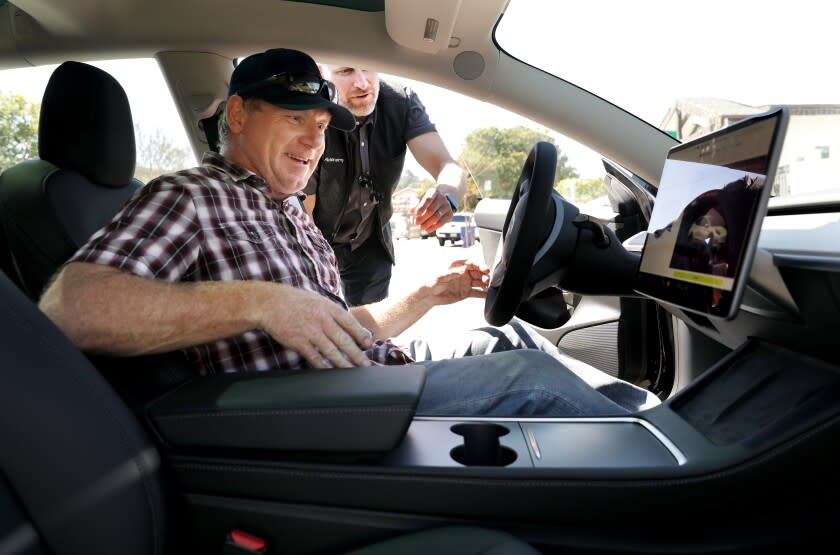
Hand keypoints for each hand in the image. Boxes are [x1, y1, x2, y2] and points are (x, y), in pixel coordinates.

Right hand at [258, 285, 372, 367]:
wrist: (269, 303)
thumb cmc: (294, 301)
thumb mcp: (317, 300)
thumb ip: (331, 312)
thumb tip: (347, 324)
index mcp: (328, 308)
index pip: (350, 323)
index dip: (361, 335)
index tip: (368, 344)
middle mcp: (322, 320)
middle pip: (344, 340)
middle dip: (357, 354)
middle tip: (366, 364)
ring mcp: (311, 332)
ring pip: (332, 351)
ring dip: (344, 363)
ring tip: (353, 371)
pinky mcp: (299, 342)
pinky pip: (315, 357)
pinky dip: (324, 366)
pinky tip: (332, 372)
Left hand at [412, 188, 452, 233]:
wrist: (440, 203)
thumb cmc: (427, 201)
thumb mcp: (420, 199)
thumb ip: (415, 204)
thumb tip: (411, 210)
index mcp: (434, 192)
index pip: (428, 199)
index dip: (422, 206)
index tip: (416, 214)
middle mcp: (442, 198)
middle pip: (431, 210)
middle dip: (423, 218)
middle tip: (416, 223)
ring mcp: (447, 206)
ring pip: (436, 217)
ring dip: (427, 223)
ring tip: (421, 228)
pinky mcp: (450, 214)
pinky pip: (441, 222)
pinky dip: (433, 227)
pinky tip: (427, 230)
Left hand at [425, 260, 489, 305]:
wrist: (429, 296)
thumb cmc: (432, 282)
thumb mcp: (441, 277)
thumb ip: (452, 273)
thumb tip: (463, 270)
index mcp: (457, 266)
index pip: (471, 264)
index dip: (480, 266)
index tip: (486, 269)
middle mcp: (463, 274)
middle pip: (477, 273)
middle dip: (484, 275)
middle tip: (487, 280)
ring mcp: (465, 283)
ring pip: (479, 282)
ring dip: (485, 284)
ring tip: (488, 287)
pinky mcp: (465, 293)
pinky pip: (476, 293)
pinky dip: (482, 294)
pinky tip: (487, 295)